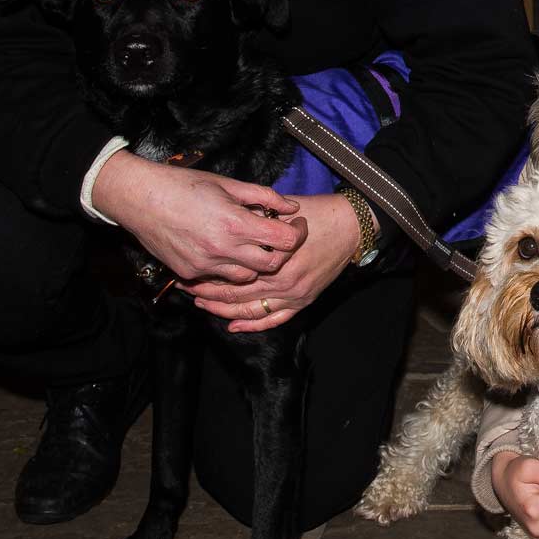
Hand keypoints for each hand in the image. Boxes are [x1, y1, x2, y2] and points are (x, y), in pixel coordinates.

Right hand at [91, 151, 303, 282]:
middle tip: (276, 238)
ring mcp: (205, 265)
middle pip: (271, 266)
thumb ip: (263, 196)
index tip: (297, 225)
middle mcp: (222, 249)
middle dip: (279, 253)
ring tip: (247, 243)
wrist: (139, 198)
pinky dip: (227, 267)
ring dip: (253, 263)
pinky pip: (219, 278)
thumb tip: (291, 207)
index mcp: (235, 223)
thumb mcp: (228, 184)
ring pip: (246, 277)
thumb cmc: (183, 184)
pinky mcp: (190, 273)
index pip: (284, 241)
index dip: (297, 233)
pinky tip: (222, 249)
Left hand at [181, 193, 358, 331]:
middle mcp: (284, 281)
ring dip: (223, 310)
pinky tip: (234, 324)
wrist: (352, 225)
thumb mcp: (283, 213)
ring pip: (250, 310)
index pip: (232, 272)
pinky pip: (275, 319)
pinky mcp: (304, 300)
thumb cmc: (318, 213)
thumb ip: (256, 225)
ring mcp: (295, 294)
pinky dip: (253, 324)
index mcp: (276, 258)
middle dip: (207, 293)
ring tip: (201, 305)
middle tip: (186, 288)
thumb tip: (228, 230)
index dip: (208, 273)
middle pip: (236, 293)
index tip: (190, 269)